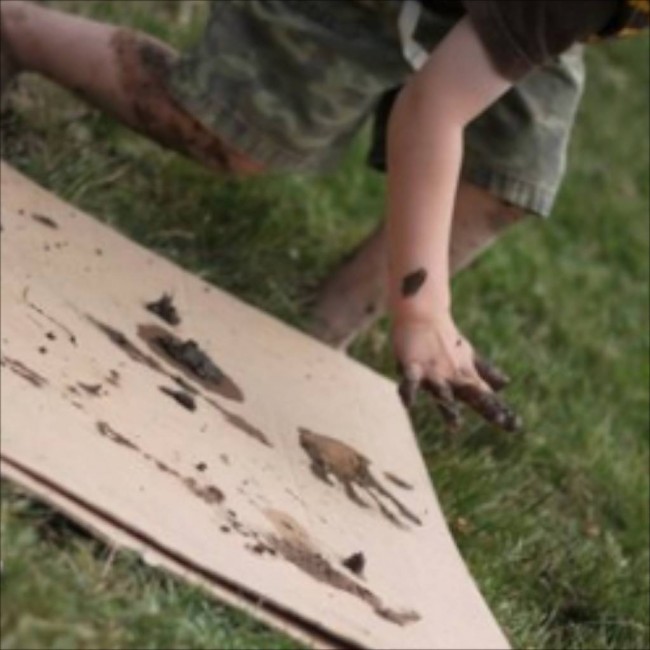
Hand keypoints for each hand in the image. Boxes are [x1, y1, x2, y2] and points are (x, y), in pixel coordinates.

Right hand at [392, 314, 521, 431]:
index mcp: (465, 374)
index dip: (499, 410)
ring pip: (442, 391)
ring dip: (448, 407)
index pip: (485, 395)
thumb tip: (505, 385)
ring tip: (455, 426)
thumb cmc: (445, 337)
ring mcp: (432, 370)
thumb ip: (485, 372)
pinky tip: (408, 405)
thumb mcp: (468, 355)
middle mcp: (452, 374)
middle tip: (500, 420)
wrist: (422, 313)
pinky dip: (408, 392)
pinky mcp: (412, 365)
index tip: (515, 426)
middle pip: (471, 393)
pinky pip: (410, 381)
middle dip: (485, 407)